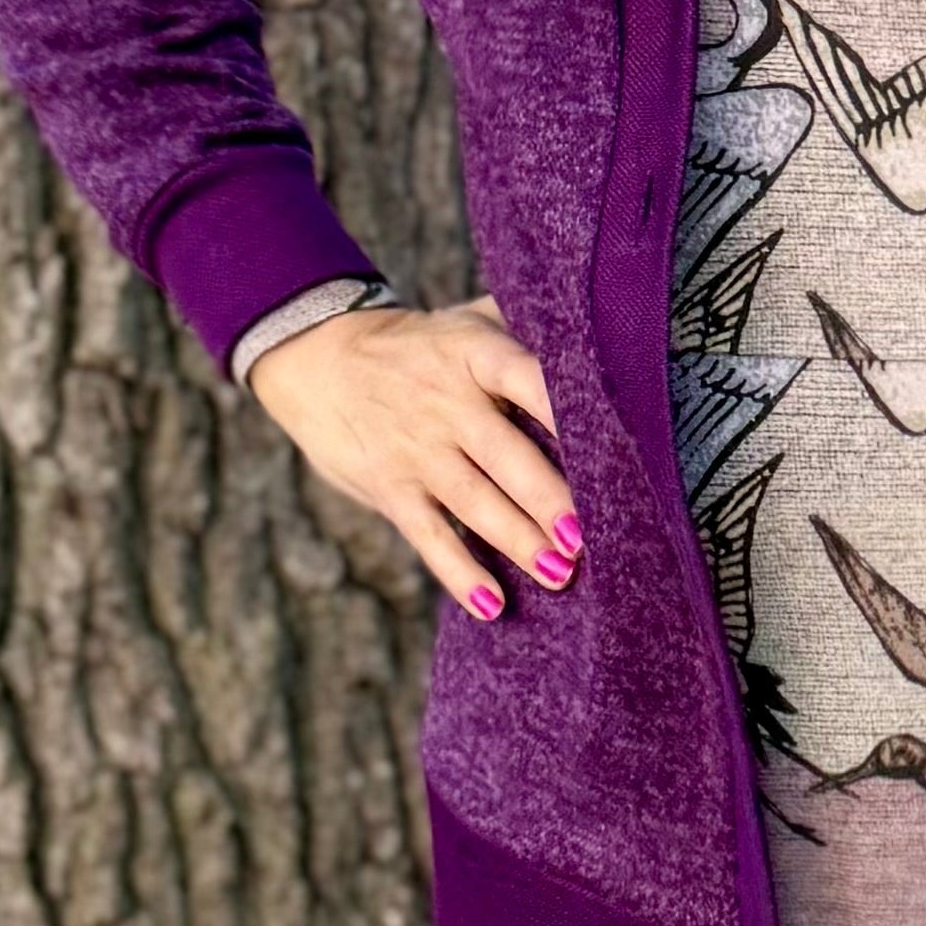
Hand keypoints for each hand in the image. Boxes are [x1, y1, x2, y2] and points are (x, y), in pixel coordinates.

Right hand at [246, 291, 579, 622]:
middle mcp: (446, 402)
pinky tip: (492, 604)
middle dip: (547, 497)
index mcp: (474, 354)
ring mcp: (417, 449)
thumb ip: (523, 327)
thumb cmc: (421, 345)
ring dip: (517, 540)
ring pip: (473, 501)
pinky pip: (429, 535)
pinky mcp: (391, 488)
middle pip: (505, 454)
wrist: (317, 358)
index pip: (525, 377)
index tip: (607, 443)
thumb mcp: (465, 320)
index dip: (562, 409)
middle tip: (586, 535)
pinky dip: (458, 573)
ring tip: (560, 573)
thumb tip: (606, 336)